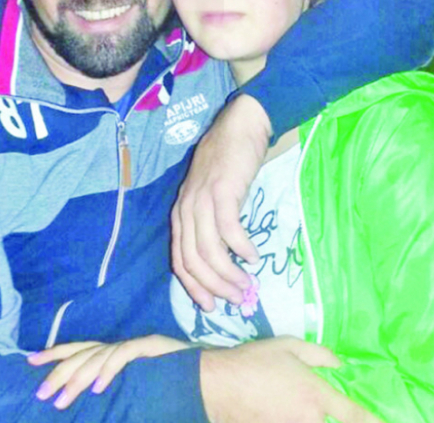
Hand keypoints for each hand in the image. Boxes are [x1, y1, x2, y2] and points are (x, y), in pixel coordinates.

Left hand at [28, 335, 190, 409]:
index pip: (81, 349)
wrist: (212, 374)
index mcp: (117, 353)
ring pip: (98, 356)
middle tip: (41, 394)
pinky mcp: (151, 347)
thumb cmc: (176, 385)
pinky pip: (123, 356)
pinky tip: (96, 388)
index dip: (55, 353)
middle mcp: (123, 345)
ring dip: (78, 378)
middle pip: (84, 353)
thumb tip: (90, 400)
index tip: (30, 361)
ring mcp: (137, 344)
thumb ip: (116, 392)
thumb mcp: (137, 389)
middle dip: (59, 372)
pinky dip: (108, 371)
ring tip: (61, 399)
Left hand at [172, 94, 271, 310]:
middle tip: (235, 300)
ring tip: (247, 284)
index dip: (194, 287)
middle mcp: (186, 210)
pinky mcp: (223, 192)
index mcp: (180, 215)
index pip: (180, 261)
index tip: (210, 306)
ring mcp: (202, 200)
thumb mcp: (211, 197)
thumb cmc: (227, 164)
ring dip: (229, 273)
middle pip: (193, 260)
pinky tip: (253, 256)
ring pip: (210, 250)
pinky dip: (241, 247)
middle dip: (213, 286)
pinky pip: (229, 229)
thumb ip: (211, 224)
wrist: (239, 126)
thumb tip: (225, 260)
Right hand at [200, 336, 379, 422]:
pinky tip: (277, 410)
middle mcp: (309, 419)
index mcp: (317, 395)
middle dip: (329, 417)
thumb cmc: (254, 361)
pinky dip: (288, 419)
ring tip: (287, 403)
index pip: (354, 415)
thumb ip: (320, 355)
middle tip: (312, 402)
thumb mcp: (289, 346)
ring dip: (306, 417)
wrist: (216, 386)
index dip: (371, 421)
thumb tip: (341, 365)